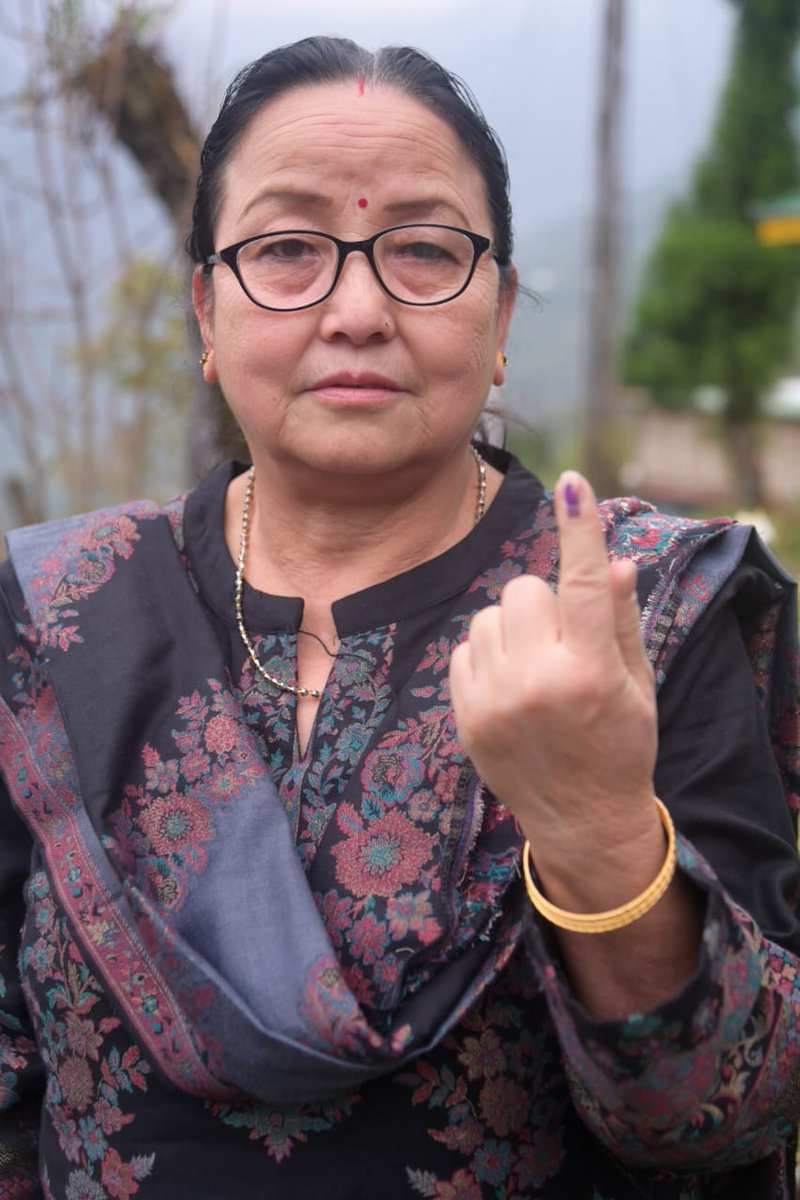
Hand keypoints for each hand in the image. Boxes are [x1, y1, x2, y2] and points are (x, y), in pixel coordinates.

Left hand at [449, 471, 658, 859]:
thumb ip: (620, 619)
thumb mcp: (637, 683)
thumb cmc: (620, 743)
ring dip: (512, 627)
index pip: (586, 584)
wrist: (582, 818)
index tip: (572, 484)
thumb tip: (612, 559)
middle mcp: (537, 683)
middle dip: (545, 603)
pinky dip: (487, 654)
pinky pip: (465, 646)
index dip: (579, 529)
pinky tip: (509, 685)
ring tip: (535, 666)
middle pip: (525, 589)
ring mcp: (494, 702)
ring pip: (490, 614)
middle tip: (563, 641)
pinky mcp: (464, 715)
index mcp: (590, 672)